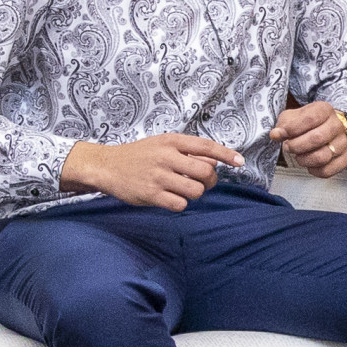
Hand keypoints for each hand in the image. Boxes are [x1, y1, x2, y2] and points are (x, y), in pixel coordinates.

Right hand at [60, 134, 243, 210]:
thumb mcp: (163, 144)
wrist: (107, 166)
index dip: (226, 155)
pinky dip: (180, 203)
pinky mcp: (151, 195)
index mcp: (171, 141)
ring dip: (195, 193)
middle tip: (203, 182)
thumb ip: (188, 150)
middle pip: (206, 172)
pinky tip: (171, 198)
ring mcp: (159, 177)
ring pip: (196, 191)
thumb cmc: (139, 155)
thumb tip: (216, 160)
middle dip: (210, 180)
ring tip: (183, 189)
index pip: (206, 146)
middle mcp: (166, 157)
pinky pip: (180, 204)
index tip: (240, 162)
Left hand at [270, 100, 346, 178]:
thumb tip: (275, 134)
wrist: (331, 128)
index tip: (280, 134)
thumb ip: (283, 124)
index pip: (310, 119)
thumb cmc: (310, 123)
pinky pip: (327, 170)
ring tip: (299, 155)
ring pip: (322, 157)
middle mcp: (337, 125)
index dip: (292, 129)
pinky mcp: (345, 158)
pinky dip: (314, 170)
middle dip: (296, 146)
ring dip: (304, 159)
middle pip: (317, 138)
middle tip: (288, 147)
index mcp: (325, 110)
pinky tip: (309, 164)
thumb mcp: (294, 117)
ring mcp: (343, 143)